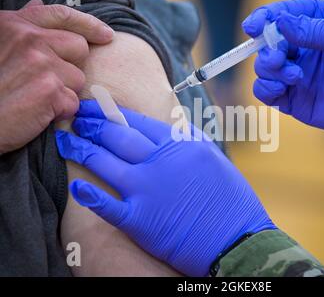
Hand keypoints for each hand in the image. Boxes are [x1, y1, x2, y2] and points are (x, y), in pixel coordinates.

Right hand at [0, 0, 113, 152]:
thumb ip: (22, 26)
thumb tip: (37, 2)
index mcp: (15, 25)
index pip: (62, 15)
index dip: (89, 24)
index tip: (107, 35)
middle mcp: (30, 40)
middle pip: (80, 48)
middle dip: (71, 66)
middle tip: (46, 80)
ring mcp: (42, 64)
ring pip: (78, 78)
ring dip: (64, 92)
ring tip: (36, 98)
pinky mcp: (50, 91)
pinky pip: (73, 102)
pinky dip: (60, 112)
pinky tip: (38, 112)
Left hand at [55, 100, 275, 276]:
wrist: (238, 238)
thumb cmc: (230, 199)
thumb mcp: (211, 157)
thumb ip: (185, 140)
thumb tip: (163, 127)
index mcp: (179, 145)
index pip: (136, 121)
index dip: (110, 112)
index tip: (95, 106)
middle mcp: (160, 162)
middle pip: (116, 136)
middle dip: (91, 124)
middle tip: (75, 117)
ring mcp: (147, 191)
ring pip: (104, 163)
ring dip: (81, 150)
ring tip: (66, 141)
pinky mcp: (141, 220)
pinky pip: (106, 205)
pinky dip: (89, 195)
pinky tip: (76, 186)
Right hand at [242, 0, 323, 144]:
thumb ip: (313, 30)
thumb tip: (279, 23)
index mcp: (318, 23)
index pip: (282, 15)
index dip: (264, 18)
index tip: (254, 26)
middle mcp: (304, 48)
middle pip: (268, 43)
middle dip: (267, 49)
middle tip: (280, 58)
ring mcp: (298, 74)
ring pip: (264, 68)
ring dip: (268, 70)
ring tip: (294, 76)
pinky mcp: (296, 100)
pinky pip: (268, 94)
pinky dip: (265, 90)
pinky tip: (281, 89)